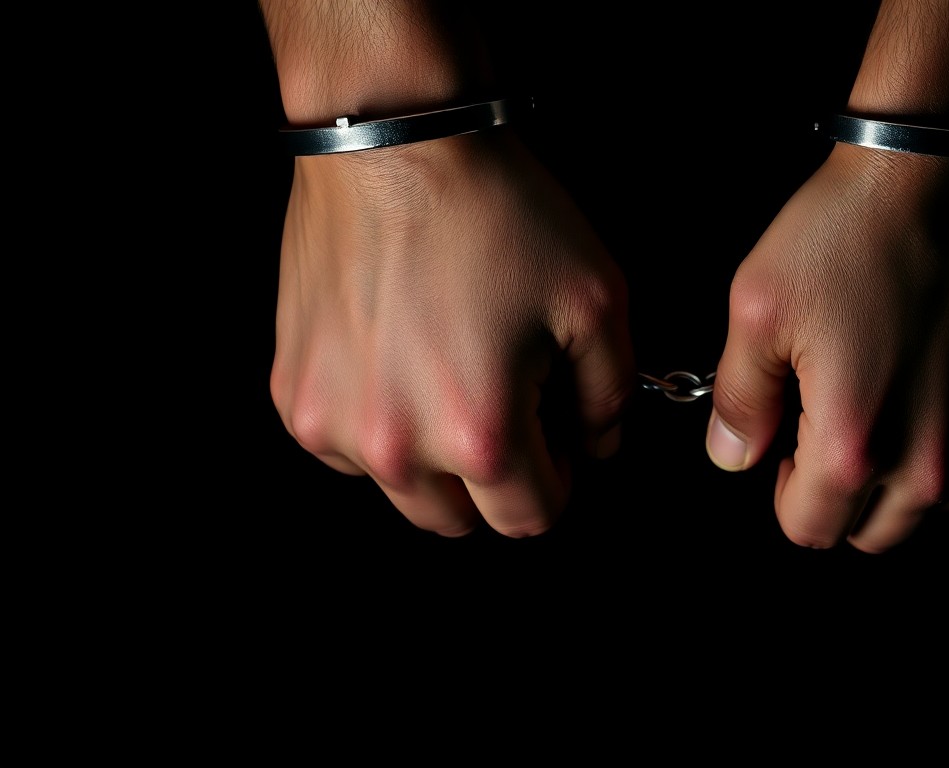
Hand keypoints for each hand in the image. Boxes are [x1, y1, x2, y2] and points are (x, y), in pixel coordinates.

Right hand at [270, 130, 633, 536]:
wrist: (396, 144)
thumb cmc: (497, 215)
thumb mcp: (596, 302)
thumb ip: (610, 395)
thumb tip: (596, 446)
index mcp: (478, 433)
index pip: (528, 519)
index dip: (557, 481)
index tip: (556, 439)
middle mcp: (396, 446)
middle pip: (459, 520)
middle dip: (494, 478)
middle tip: (507, 404)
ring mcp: (332, 424)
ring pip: (399, 491)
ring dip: (432, 459)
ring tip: (449, 375)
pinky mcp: (292, 395)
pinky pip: (345, 449)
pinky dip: (377, 424)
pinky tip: (399, 359)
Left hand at [706, 143, 948, 552]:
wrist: (922, 181)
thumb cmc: (838, 238)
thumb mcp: (757, 313)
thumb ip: (740, 403)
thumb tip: (732, 459)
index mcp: (853, 446)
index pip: (808, 529)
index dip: (783, 491)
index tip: (785, 439)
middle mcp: (927, 461)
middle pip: (870, 533)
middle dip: (837, 497)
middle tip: (823, 426)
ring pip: (925, 512)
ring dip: (893, 485)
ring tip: (874, 414)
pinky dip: (947, 463)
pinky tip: (922, 412)